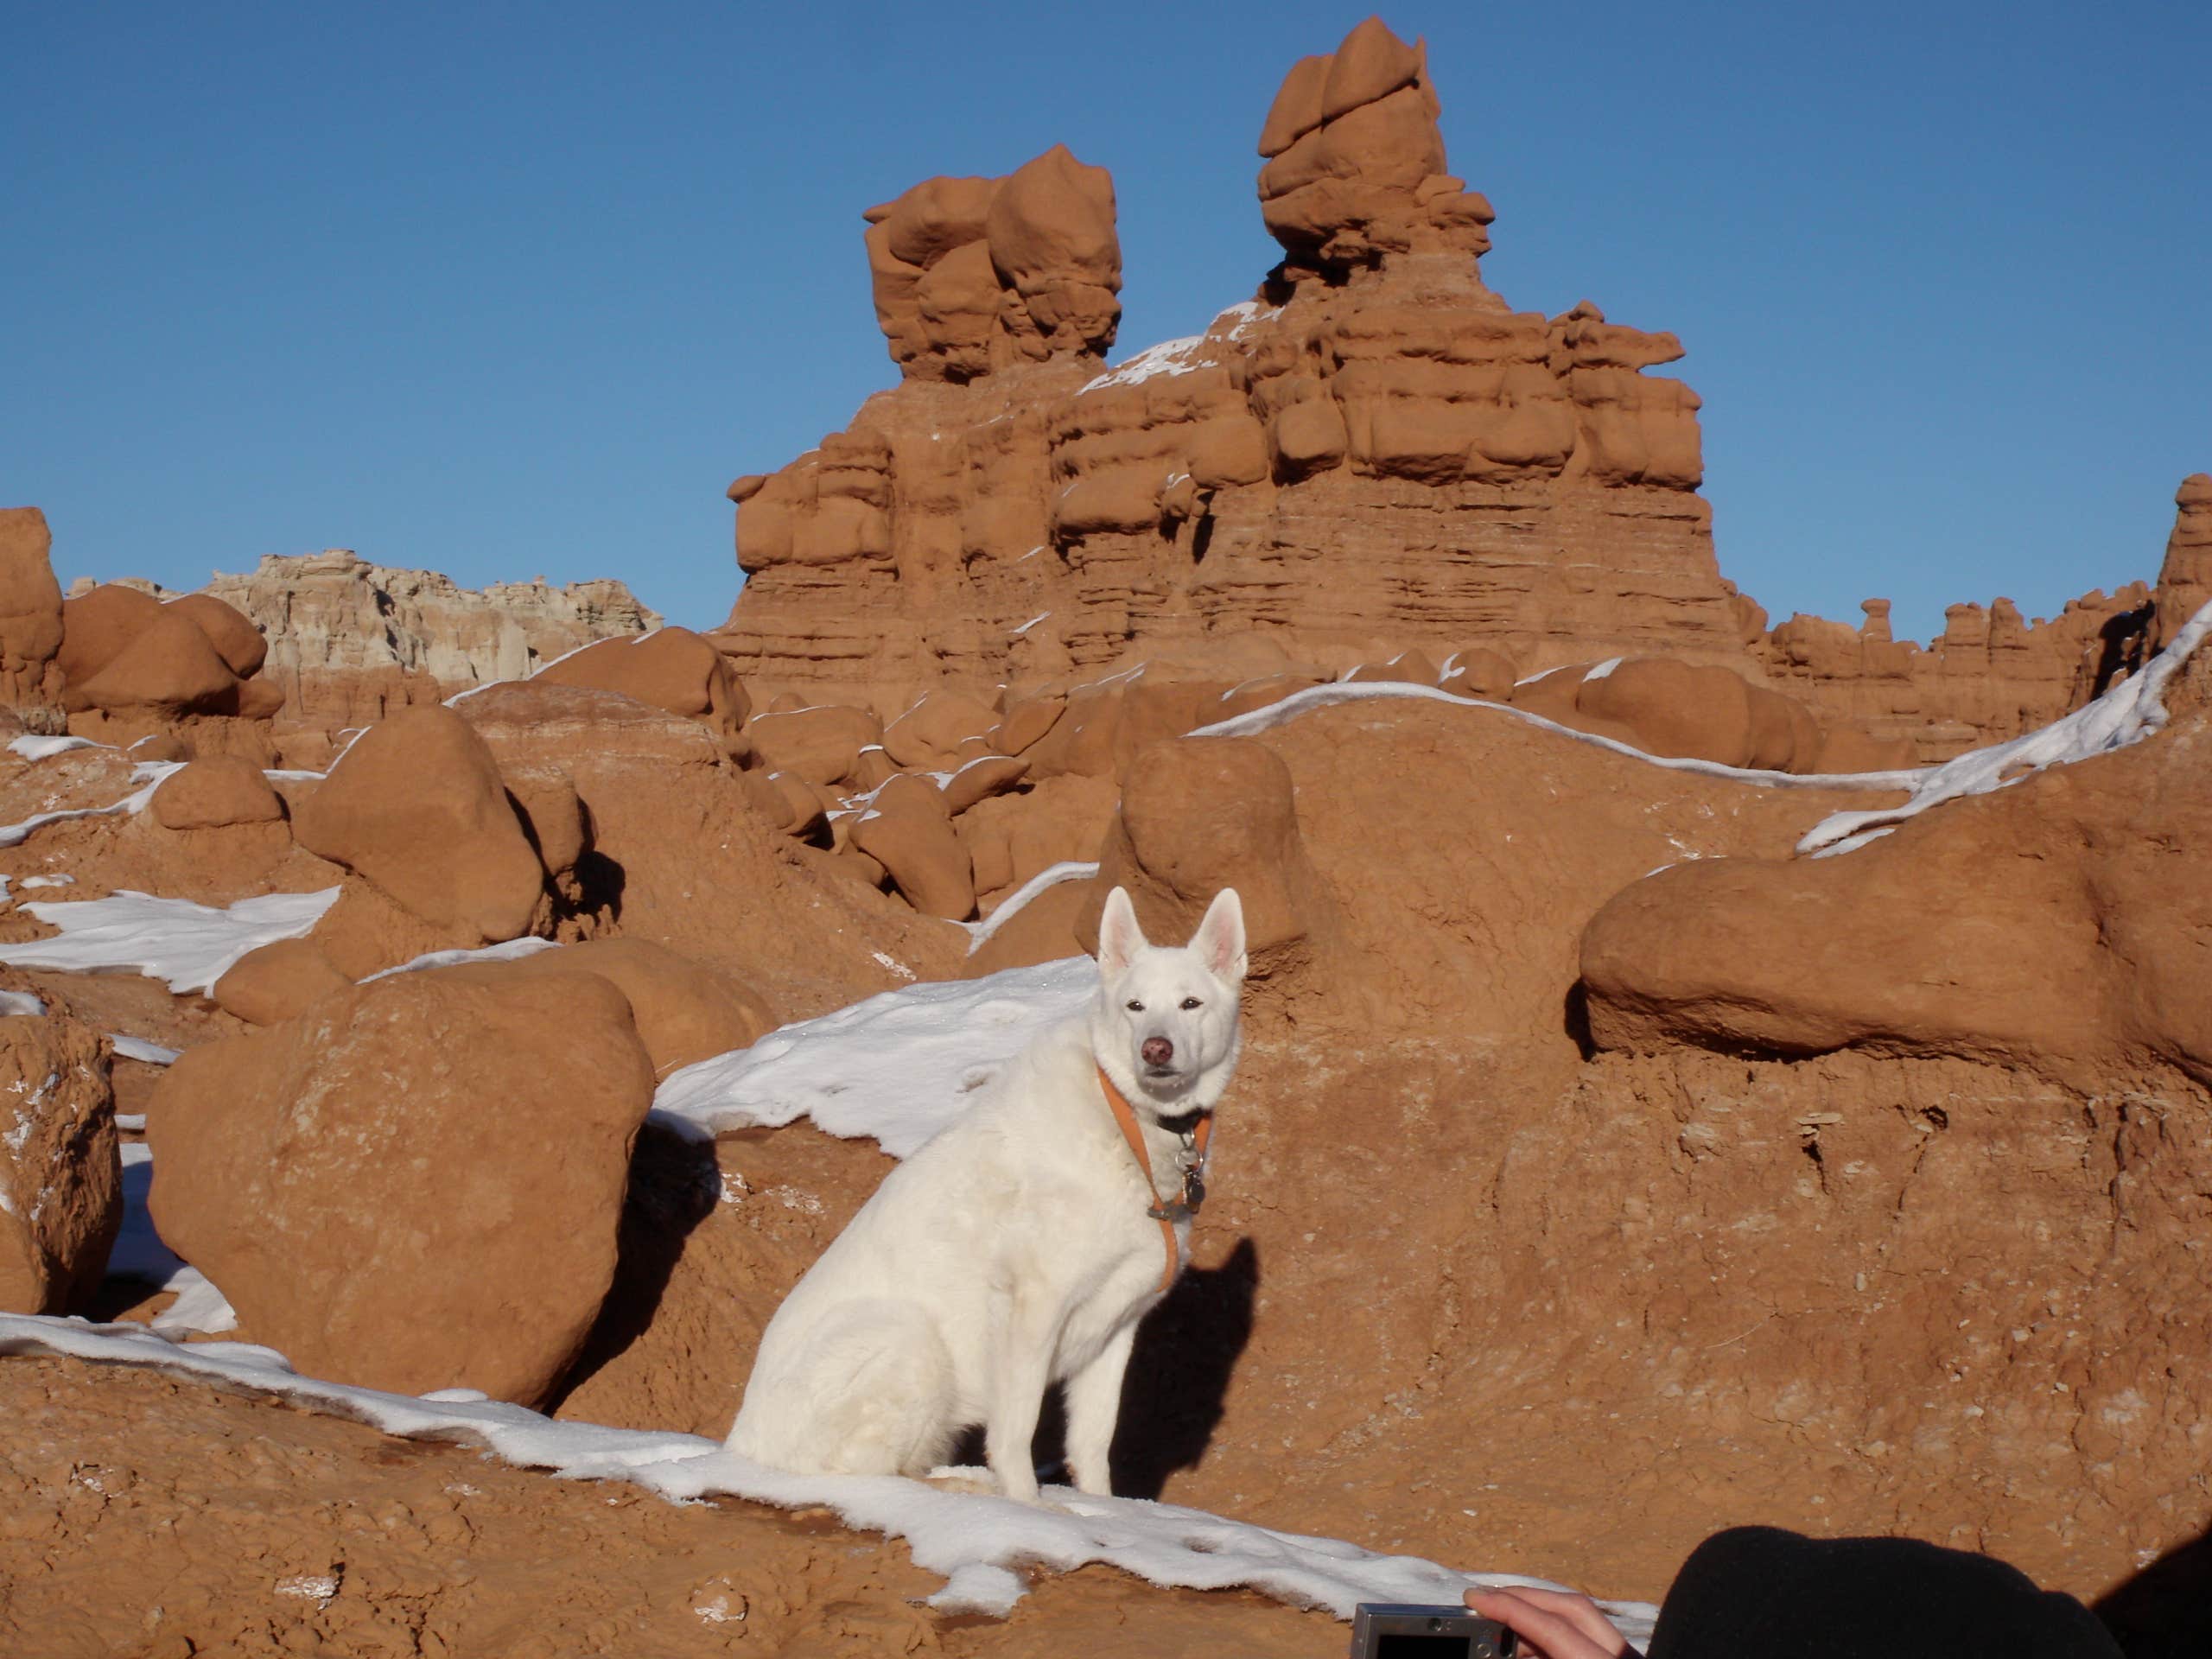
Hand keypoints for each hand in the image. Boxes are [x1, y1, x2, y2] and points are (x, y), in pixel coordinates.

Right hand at [1463, 1586, 1642, 1658]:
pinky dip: (1556, 1634)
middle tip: (1484, 1600)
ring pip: (1583, 1617)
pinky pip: (1589, 1636)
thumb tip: (1496, 1647)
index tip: (1473, 1597)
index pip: (1553, 1627)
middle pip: (1572, 1606)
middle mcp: (1620, 1655)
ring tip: (1501, 1627)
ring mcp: (1628, 1655)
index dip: (1509, 1608)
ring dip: (1538, 1616)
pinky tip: (1531, 1646)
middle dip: (1524, 1598)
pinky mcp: (1624, 1658)